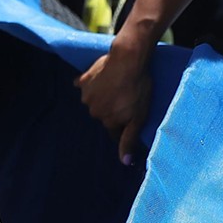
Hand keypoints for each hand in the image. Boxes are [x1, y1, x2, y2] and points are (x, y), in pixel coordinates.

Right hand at [75, 29, 153, 163]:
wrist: (128, 59)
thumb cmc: (138, 88)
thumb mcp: (139, 117)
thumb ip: (129, 139)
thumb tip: (124, 163)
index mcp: (108, 121)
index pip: (114, 130)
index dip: (123, 122)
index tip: (131, 111)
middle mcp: (94, 112)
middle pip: (103, 115)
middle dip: (112, 109)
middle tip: (126, 95)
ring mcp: (87, 96)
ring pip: (94, 101)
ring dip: (103, 96)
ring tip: (117, 84)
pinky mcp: (83, 80)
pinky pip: (84, 85)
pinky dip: (91, 84)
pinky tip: (102, 77)